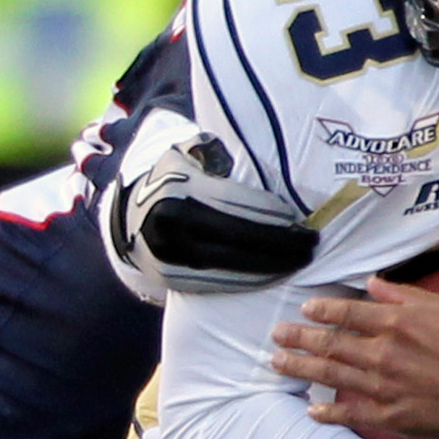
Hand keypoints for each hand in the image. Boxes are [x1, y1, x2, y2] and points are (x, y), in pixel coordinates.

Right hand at [112, 139, 317, 297]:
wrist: (128, 214)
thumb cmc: (173, 179)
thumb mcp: (190, 155)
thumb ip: (221, 156)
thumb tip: (272, 160)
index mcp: (180, 187)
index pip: (239, 208)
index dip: (274, 219)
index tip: (302, 224)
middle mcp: (172, 222)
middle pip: (239, 240)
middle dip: (281, 246)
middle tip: (310, 246)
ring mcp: (168, 254)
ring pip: (231, 267)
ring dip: (271, 267)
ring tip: (298, 261)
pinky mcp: (169, 278)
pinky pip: (217, 283)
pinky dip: (249, 281)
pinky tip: (272, 276)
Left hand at [271, 275, 438, 438]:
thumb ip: (406, 296)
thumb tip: (373, 286)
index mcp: (399, 322)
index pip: (348, 313)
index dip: (323, 310)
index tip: (306, 309)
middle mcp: (385, 352)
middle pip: (331, 343)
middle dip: (299, 337)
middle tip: (276, 334)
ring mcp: (385, 386)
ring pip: (332, 375)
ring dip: (301, 368)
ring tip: (277, 363)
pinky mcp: (391, 416)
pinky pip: (351, 413)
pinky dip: (328, 412)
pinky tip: (310, 408)